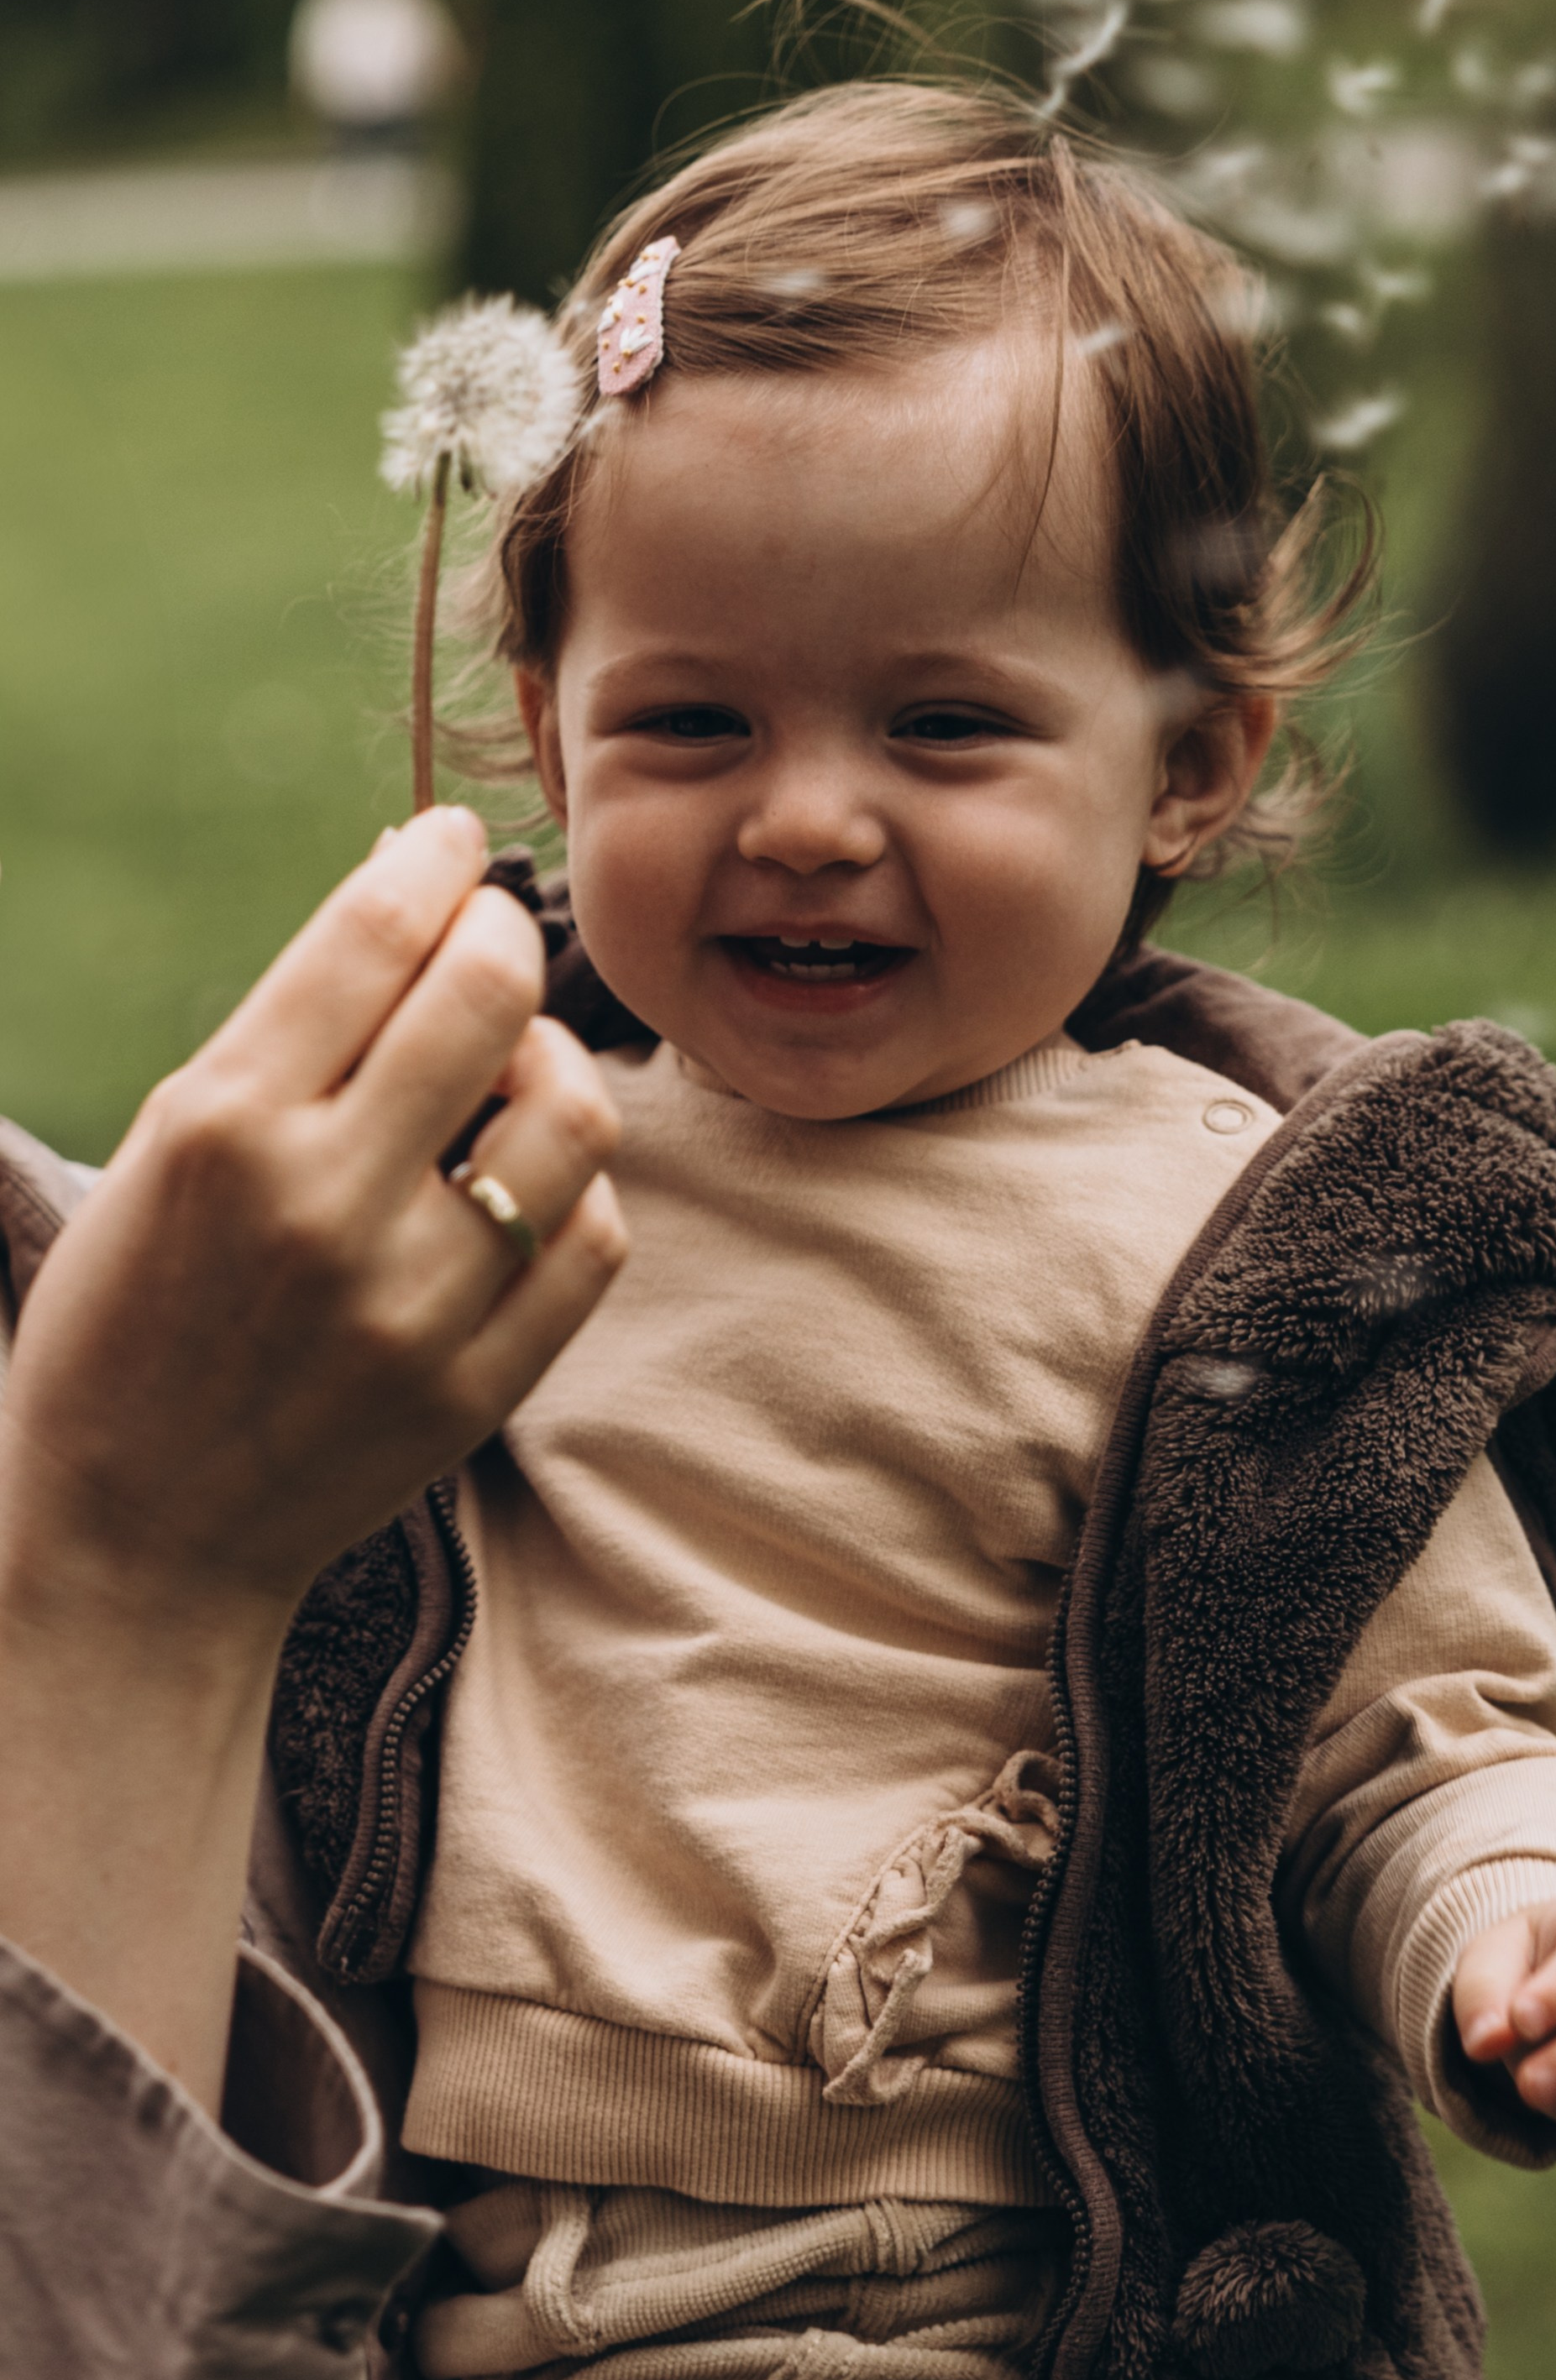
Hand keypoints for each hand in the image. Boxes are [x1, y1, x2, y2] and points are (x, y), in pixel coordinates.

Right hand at [3, 804, 623, 1619]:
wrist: (140, 1536)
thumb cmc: (138, 1316)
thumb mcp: (164, 1148)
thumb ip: (291, 1031)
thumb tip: (417, 888)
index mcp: (222, 1126)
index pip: (373, 933)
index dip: (435, 860)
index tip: (454, 843)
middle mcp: (324, 1206)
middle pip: (491, 994)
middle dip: (503, 934)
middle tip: (488, 939)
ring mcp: (414, 1305)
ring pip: (575, 1115)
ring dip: (556, 1063)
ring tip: (509, 1074)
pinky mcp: (480, 1386)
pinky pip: (593, 1239)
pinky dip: (572, 1188)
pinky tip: (523, 1185)